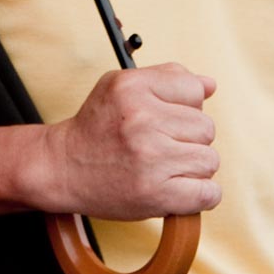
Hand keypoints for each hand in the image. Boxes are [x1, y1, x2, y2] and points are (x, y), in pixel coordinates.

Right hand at [46, 63, 220, 219]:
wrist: (63, 167)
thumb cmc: (97, 127)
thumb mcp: (120, 87)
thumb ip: (165, 79)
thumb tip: (210, 84)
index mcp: (132, 87)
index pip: (195, 90)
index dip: (184, 106)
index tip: (164, 117)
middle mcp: (142, 118)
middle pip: (206, 127)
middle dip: (188, 138)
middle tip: (160, 145)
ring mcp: (151, 157)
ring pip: (209, 160)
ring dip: (192, 167)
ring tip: (163, 165)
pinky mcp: (158, 193)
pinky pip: (210, 192)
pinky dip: (199, 194)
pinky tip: (175, 186)